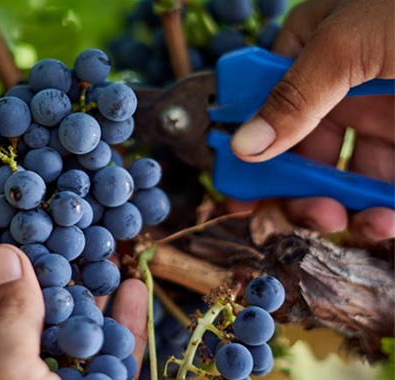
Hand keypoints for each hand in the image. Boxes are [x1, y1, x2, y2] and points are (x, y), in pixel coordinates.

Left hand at [0, 225, 147, 379]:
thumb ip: (4, 323)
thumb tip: (5, 257)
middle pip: (4, 310)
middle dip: (20, 264)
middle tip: (30, 217)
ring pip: (61, 327)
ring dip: (81, 287)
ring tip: (92, 244)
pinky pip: (106, 355)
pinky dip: (121, 324)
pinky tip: (132, 290)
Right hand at [229, 0, 394, 240]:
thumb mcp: (353, 41)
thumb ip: (294, 94)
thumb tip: (244, 143)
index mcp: (320, 45)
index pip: (266, 94)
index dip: (247, 139)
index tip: (236, 184)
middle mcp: (348, 84)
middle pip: (300, 144)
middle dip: (290, 184)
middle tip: (286, 213)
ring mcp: (386, 117)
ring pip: (342, 174)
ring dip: (332, 205)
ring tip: (335, 220)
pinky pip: (384, 189)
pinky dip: (378, 213)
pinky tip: (379, 221)